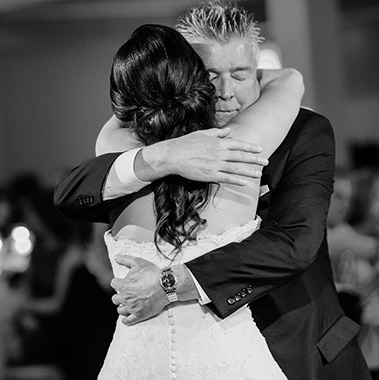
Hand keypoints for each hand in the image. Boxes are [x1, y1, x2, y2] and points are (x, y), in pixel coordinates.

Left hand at [110, 255, 167, 324]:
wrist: (166, 285)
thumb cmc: (152, 274)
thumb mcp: (138, 262)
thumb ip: (125, 259)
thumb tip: (116, 257)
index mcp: (123, 285)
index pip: (114, 284)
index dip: (119, 282)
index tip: (123, 282)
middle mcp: (125, 298)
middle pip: (115, 298)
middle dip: (120, 295)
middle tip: (127, 293)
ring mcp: (132, 308)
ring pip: (120, 310)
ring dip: (122, 306)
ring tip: (128, 303)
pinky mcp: (139, 315)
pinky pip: (128, 320)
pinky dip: (126, 319)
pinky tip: (126, 317)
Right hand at [140, 127, 267, 185]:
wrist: (173, 155)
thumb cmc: (186, 143)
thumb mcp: (202, 133)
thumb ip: (217, 133)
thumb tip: (228, 131)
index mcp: (218, 142)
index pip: (239, 144)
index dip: (250, 147)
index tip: (259, 149)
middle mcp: (219, 153)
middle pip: (241, 156)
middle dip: (255, 159)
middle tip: (266, 162)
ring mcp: (215, 164)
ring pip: (236, 168)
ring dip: (249, 171)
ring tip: (259, 173)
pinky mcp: (209, 175)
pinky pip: (226, 178)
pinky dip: (236, 180)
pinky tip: (244, 183)